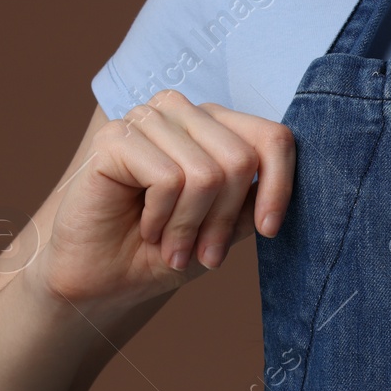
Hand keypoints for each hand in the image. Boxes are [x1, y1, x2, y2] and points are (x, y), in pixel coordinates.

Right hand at [36, 89, 295, 310]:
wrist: (105, 278)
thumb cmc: (167, 250)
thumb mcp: (227, 227)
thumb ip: (256, 199)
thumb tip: (284, 185)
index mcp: (215, 125)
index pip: (273, 137)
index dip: (280, 187)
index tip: (268, 230)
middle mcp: (182, 112)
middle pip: (241, 159)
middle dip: (226, 220)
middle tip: (205, 253)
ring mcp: (146, 119)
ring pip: (207, 173)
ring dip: (192, 226)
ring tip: (173, 246)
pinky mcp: (115, 138)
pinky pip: (168, 179)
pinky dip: (164, 218)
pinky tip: (147, 229)